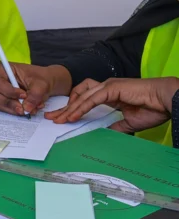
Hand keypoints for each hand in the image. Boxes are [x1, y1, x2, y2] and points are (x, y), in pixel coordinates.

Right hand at [0, 63, 71, 115]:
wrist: (43, 84)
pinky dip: (15, 111)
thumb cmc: (40, 79)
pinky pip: (3, 108)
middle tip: (24, 108)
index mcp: (1, 68)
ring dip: (13, 108)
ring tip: (29, 109)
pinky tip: (26, 109)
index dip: (9, 91)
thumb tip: (26, 108)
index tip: (24, 95)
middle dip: (9, 103)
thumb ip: (34, 95)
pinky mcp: (1, 99)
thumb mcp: (41, 84)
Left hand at [47, 77, 178, 133]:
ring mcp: (108, 86)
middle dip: (64, 107)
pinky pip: (91, 99)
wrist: (167, 100)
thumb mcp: (130, 123)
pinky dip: (81, 108)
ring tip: (58, 119)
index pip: (85, 99)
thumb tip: (105, 133)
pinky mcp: (112, 88)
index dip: (72, 108)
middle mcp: (106, 87)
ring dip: (69, 108)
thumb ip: (116, 126)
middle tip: (51, 117)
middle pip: (79, 96)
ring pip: (82, 97)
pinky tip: (72, 116)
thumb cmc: (154, 109)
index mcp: (110, 94)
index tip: (61, 118)